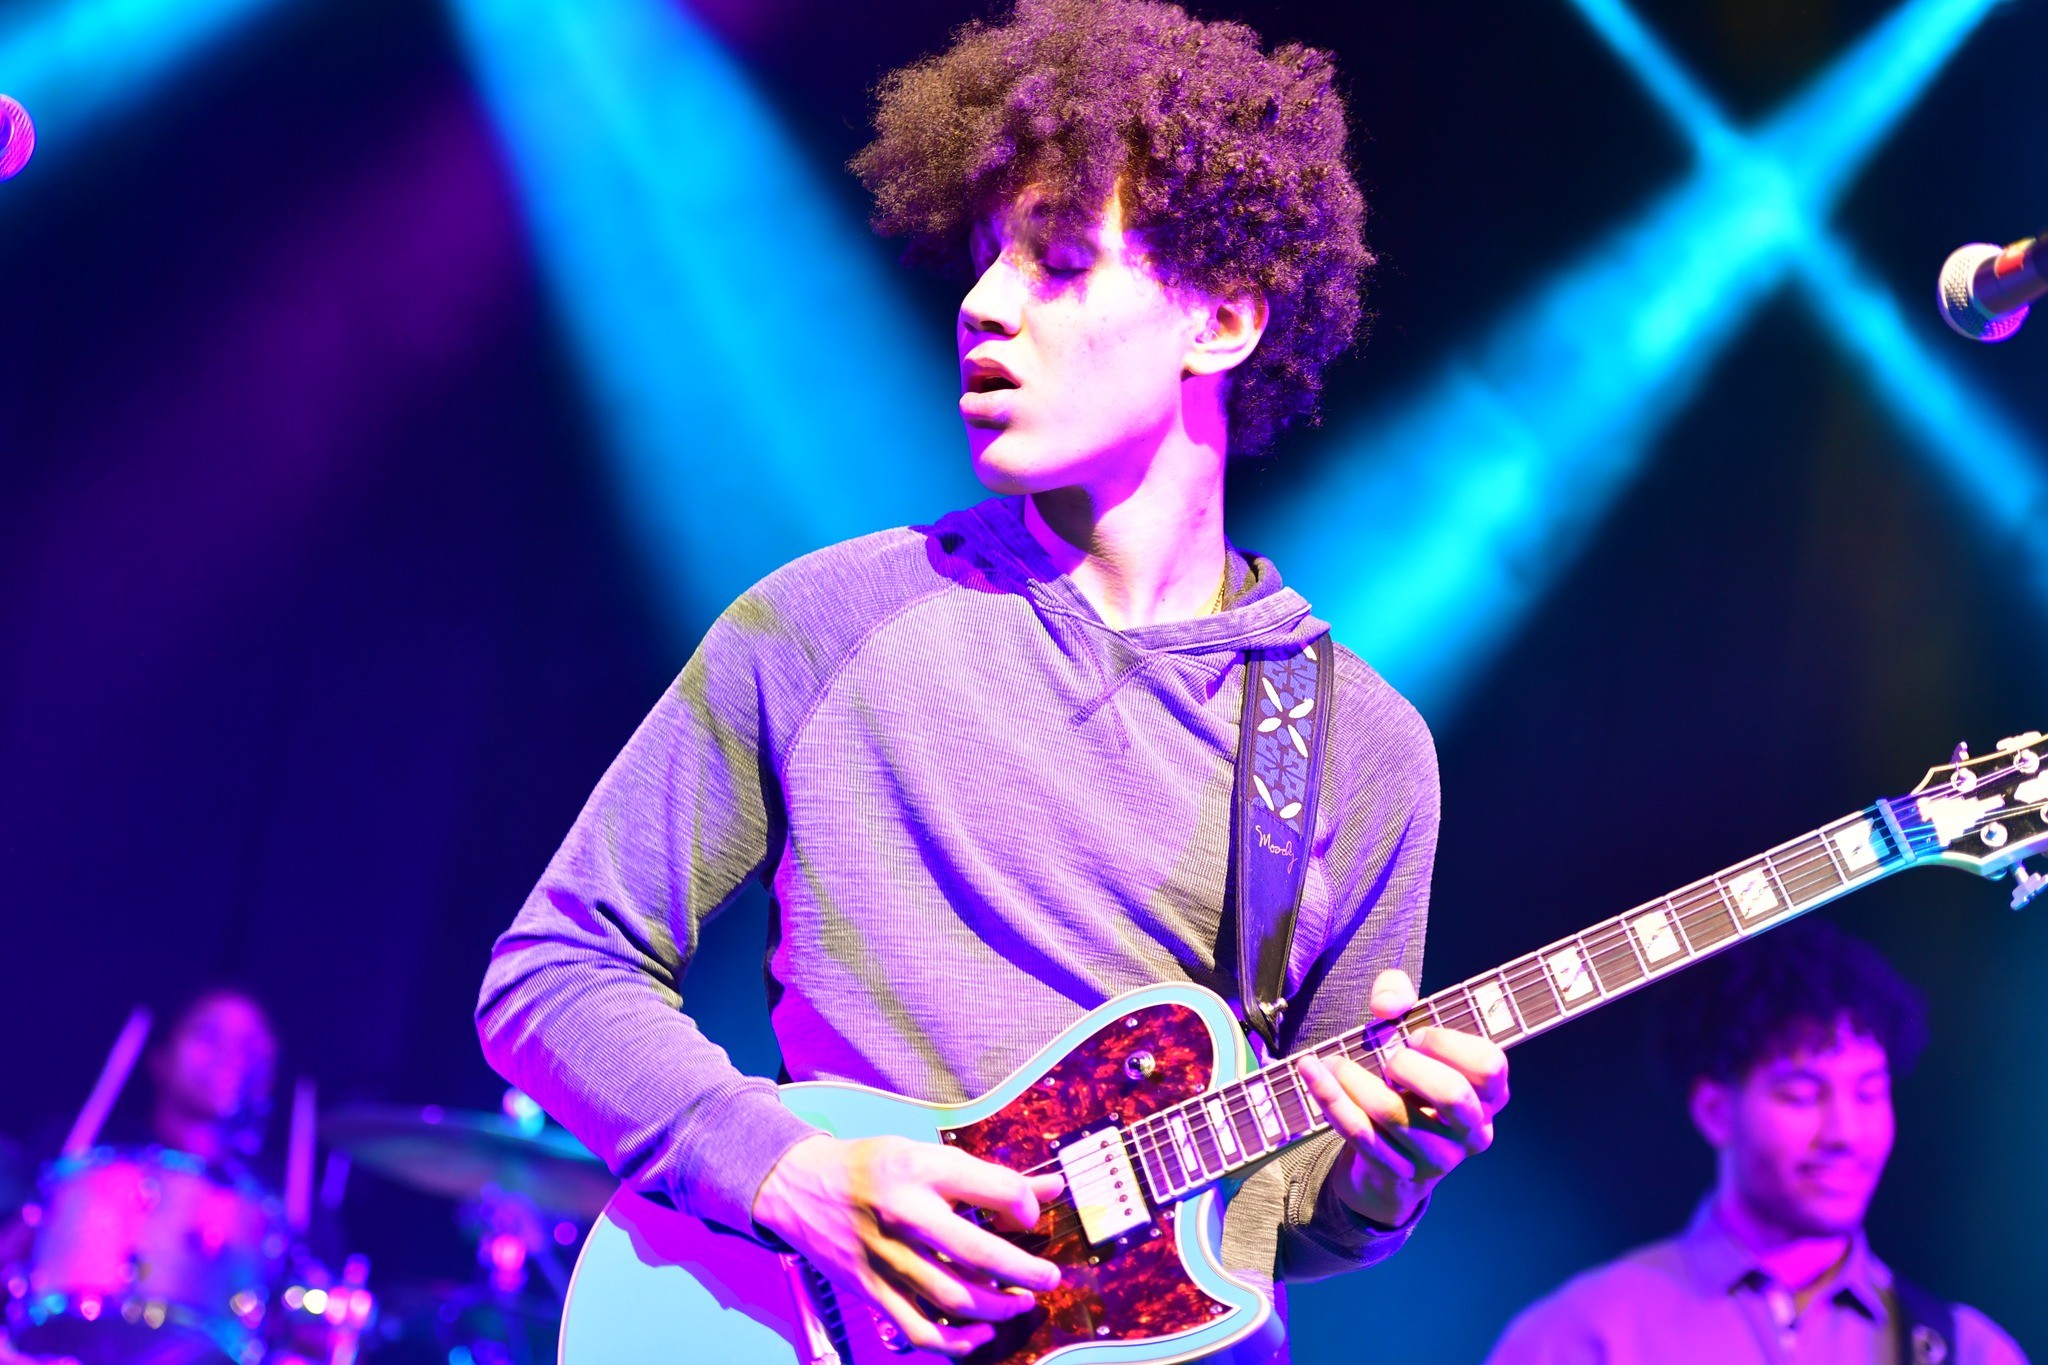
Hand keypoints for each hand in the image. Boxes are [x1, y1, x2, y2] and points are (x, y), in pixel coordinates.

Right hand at [751, 1133, 1064, 1356]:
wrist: (800, 1184)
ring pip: (953, 1296)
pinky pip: (918, 1328)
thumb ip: (989, 1176)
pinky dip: (955, 1341)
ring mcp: (885, 1256)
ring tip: (1019, 1302)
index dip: (1026, 1206)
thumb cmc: (872, 1165)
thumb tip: (1051, 1189)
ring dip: (997, 1306)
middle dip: (1024, 1271)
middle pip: (978, 1251)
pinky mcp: (870, 1288)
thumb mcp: (928, 1153)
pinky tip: (979, 1333)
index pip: (995, 1190)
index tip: (1029, 1217)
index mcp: (922, 1169)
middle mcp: (904, 1213)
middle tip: (1048, 1278)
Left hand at [1298, 968, 1509, 1228]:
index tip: (1416, 1035)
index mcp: (1489, 1094)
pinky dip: (1329, 1098)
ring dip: (1353, 1079)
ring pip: (1394, 1115)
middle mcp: (1473, 1130)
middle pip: (1452, 1095)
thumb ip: (1399, 994)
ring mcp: (1438, 1158)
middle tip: (1386, 1057)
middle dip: (1408, 1066)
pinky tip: (1311, 1072)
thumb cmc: (1408, 1076)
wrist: (1388, 1145)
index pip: (1488, 1066)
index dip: (1448, 1043)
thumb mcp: (1409, 1027)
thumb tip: (1386, 1006)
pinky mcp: (1398, 1173)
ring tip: (1331, 1060)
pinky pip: (1359, 1133)